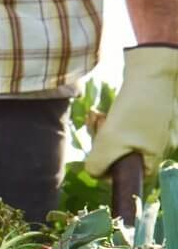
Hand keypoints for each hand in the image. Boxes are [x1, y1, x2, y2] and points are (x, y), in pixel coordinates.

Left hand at [86, 45, 177, 176]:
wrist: (151, 71)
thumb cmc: (133, 110)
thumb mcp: (108, 143)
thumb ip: (97, 166)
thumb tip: (93, 173)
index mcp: (153, 157)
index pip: (131, 177)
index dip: (109, 172)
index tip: (97, 158)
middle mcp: (155, 145)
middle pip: (120, 157)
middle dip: (101, 145)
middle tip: (95, 127)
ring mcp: (150, 130)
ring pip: (117, 140)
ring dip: (101, 131)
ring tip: (96, 116)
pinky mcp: (143, 116)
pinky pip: (121, 127)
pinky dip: (108, 122)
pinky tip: (97, 112)